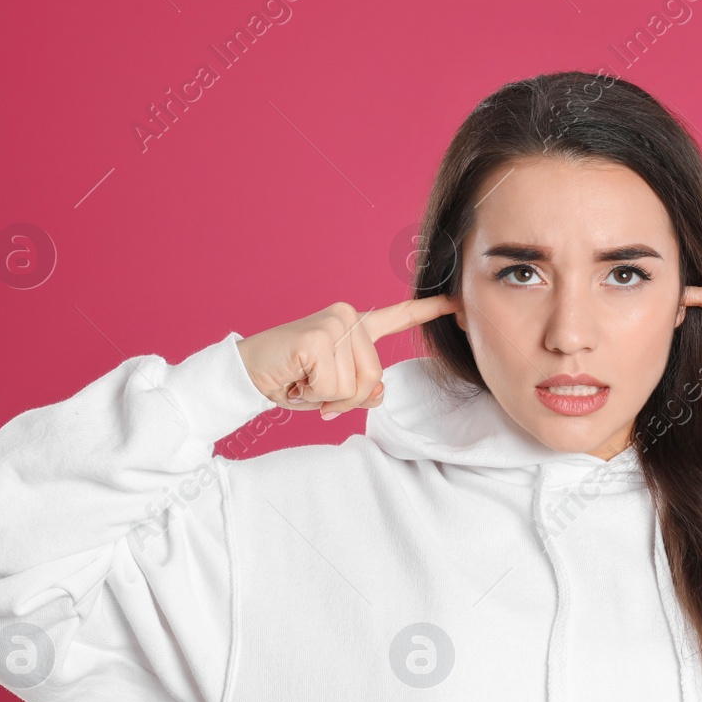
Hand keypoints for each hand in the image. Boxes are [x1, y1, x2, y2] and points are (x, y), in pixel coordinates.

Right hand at [236, 297, 456, 418]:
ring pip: (355, 386)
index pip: (397, 317)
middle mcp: (348, 318)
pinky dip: (313, 394)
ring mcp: (334, 324)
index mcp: (354, 326)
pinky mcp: (318, 337)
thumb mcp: (334, 389)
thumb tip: (378, 391)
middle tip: (314, 389)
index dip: (427, 312)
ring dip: (327, 398)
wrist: (245, 373)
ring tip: (303, 381)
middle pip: (374, 378)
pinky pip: (332, 387)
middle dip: (345, 398)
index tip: (455, 303)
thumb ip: (363, 389)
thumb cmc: (290, 379)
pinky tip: (296, 379)